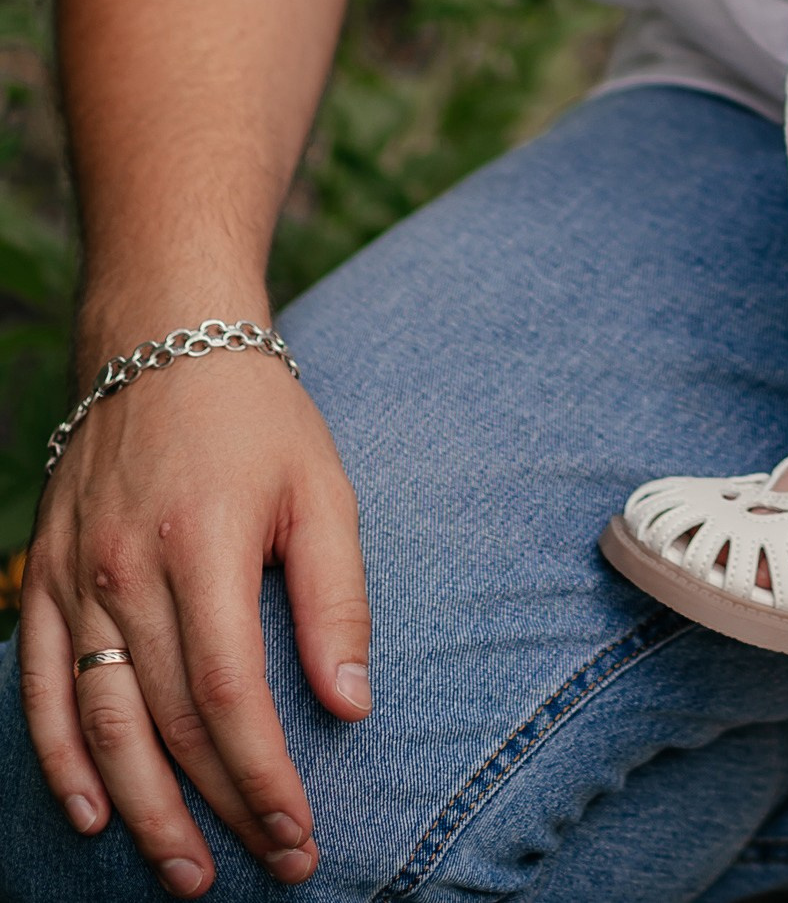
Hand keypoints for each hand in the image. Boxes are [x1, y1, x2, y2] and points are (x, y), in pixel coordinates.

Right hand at [17, 350, 370, 890]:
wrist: (161, 336)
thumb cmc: (257, 416)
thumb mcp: (323, 487)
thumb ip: (338, 597)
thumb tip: (351, 704)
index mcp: (205, 544)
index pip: (230, 695)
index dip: (263, 777)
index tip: (301, 833)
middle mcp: (128, 568)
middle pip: (168, 722)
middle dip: (219, 810)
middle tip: (266, 865)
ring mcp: (75, 575)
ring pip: (100, 723)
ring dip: (142, 810)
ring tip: (186, 872)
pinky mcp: (44, 576)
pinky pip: (39, 687)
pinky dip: (60, 759)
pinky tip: (92, 813)